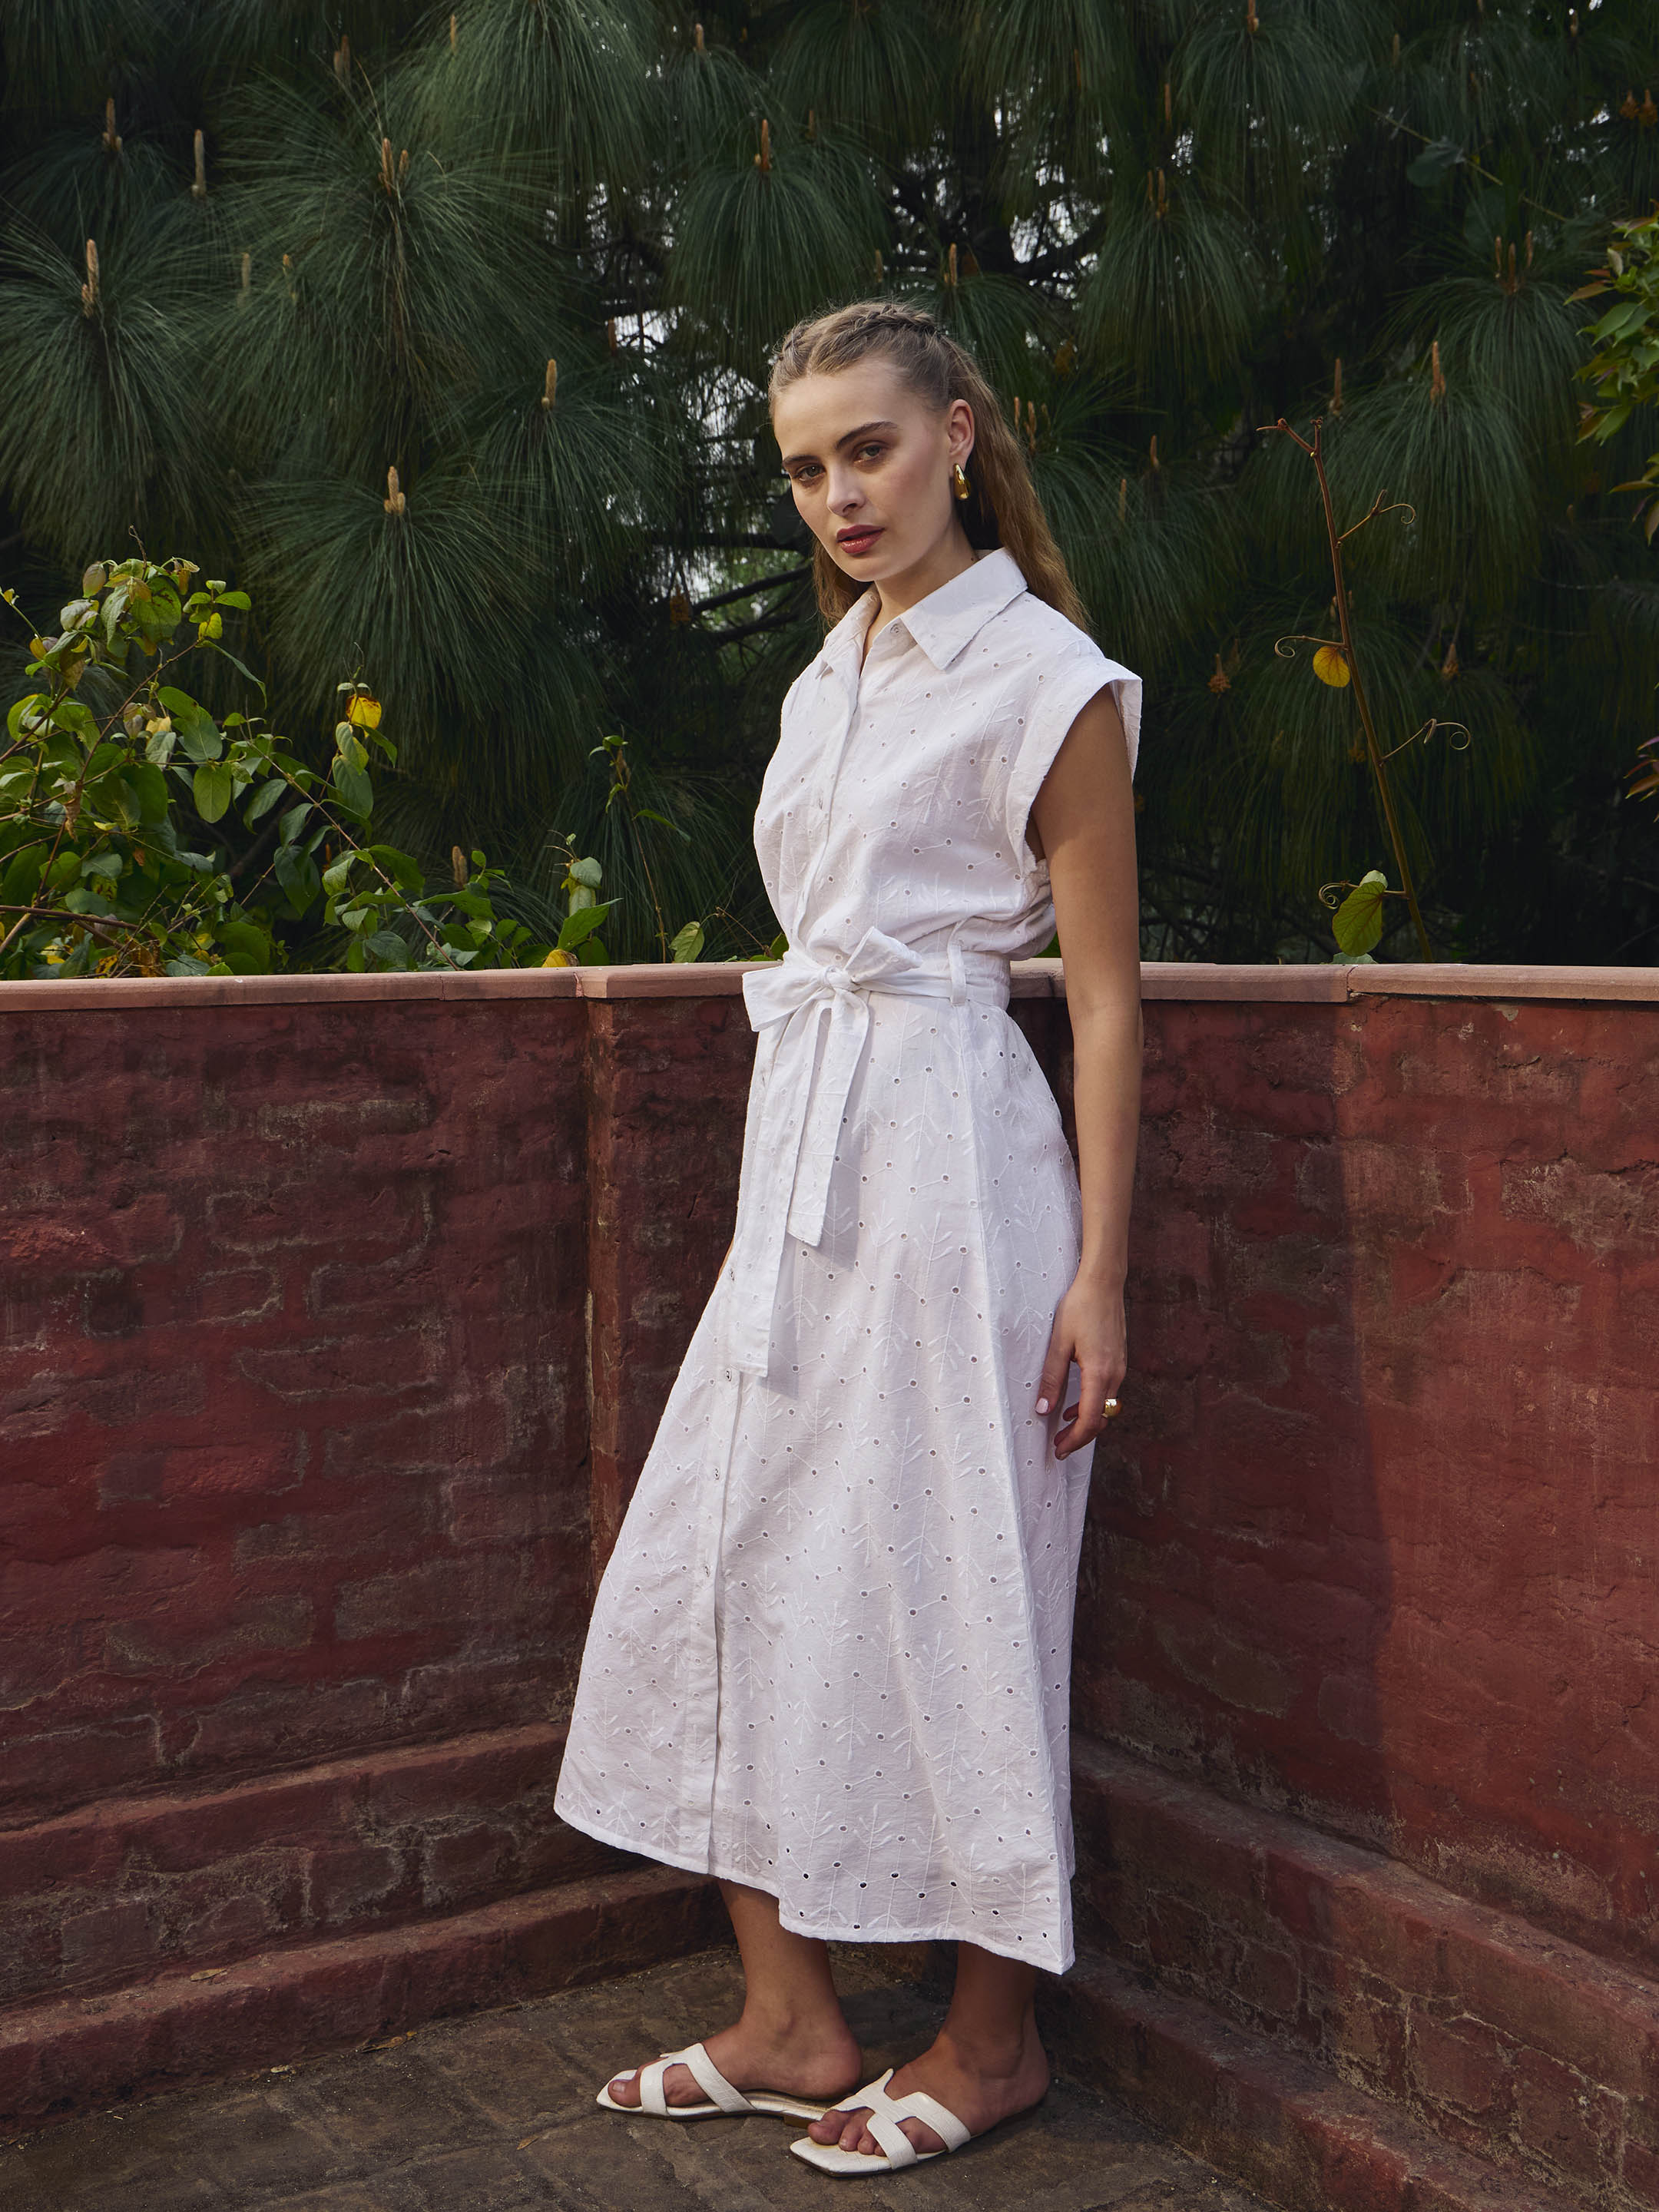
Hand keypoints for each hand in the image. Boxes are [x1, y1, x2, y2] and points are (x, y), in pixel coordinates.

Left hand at [1034, 1272, 1125, 1459]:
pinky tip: (1077, 1405)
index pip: (1090, 1420)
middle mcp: (1115, 1374)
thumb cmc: (1080, 1308)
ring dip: (1088, 1422)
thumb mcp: (1058, 1343)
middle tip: (1059, 1445)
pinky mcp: (1119, 1360)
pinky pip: (1109, 1393)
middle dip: (1081, 1437)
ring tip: (1065, 1429)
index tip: (1059, 1449)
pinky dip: (1094, 1406)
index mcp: (1099, 1373)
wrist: (1103, 1283)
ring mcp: (1120, 1368)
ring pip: (1107, 1408)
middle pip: (1101, 1419)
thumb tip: (1043, 1409)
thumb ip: (1051, 1378)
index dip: (1075, 1440)